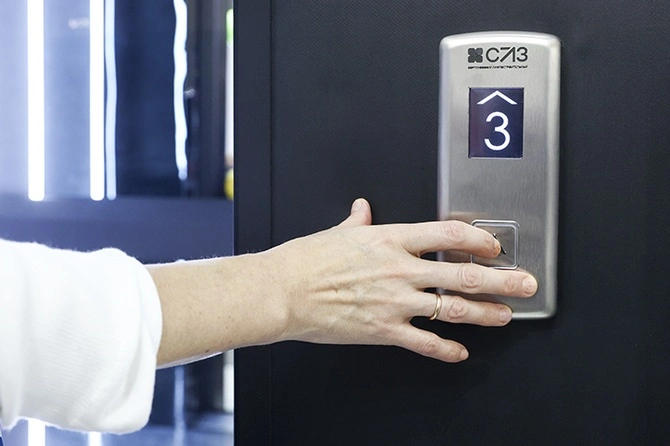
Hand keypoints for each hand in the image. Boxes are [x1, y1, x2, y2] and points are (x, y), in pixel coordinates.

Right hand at [264, 198, 536, 362]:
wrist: (283, 291)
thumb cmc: (306, 261)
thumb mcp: (337, 233)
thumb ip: (358, 221)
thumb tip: (363, 209)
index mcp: (390, 240)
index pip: (448, 234)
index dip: (479, 239)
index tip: (494, 245)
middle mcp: (399, 269)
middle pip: (462, 273)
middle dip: (500, 279)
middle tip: (525, 283)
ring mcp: (394, 301)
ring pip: (451, 308)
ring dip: (484, 313)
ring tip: (505, 315)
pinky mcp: (383, 329)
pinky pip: (424, 341)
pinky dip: (445, 349)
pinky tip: (459, 352)